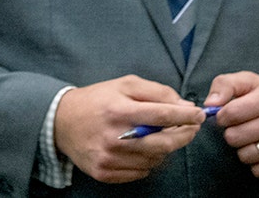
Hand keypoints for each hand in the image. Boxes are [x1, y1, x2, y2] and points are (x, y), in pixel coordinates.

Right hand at [55, 75, 204, 182]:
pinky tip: (140, 149)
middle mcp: (114, 137)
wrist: (59, 121)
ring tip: (157, 136)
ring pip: (155, 160)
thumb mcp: (123, 85)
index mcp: (118, 110)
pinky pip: (141, 172)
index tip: (199, 115)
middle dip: (183, 135)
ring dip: (163, 148)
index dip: (186, 116)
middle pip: (164, 143)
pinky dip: (147, 161)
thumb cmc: (96, 100)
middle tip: (190, 128)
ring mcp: (109, 158)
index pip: (163, 115)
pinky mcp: (104, 172)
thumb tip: (185, 106)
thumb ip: (156, 92)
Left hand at [205, 71, 258, 177]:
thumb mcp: (249, 81)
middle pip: (235, 137)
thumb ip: (224, 85)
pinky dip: (256, 164)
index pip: (231, 113)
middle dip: (231, 133)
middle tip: (240, 128)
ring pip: (246, 156)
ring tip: (251, 139)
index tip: (226, 116)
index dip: (221, 117)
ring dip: (243, 149)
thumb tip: (209, 105)